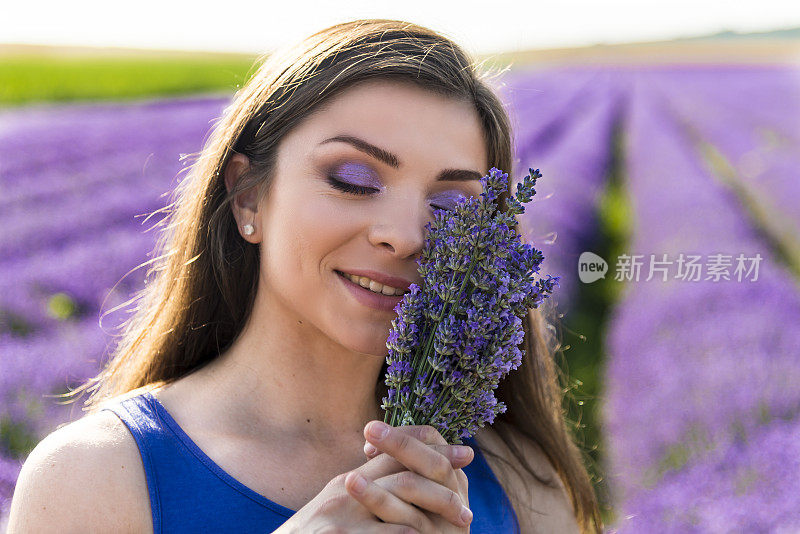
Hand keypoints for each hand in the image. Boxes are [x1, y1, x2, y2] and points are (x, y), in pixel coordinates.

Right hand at [273, 423, 473, 532]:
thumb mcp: (339, 507)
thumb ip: (369, 488)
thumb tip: (404, 476)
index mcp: (348, 481)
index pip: (394, 453)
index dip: (431, 449)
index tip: (463, 453)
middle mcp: (344, 492)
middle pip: (402, 474)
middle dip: (442, 480)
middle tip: (470, 495)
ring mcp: (339, 517)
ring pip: (395, 502)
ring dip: (434, 509)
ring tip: (463, 523)